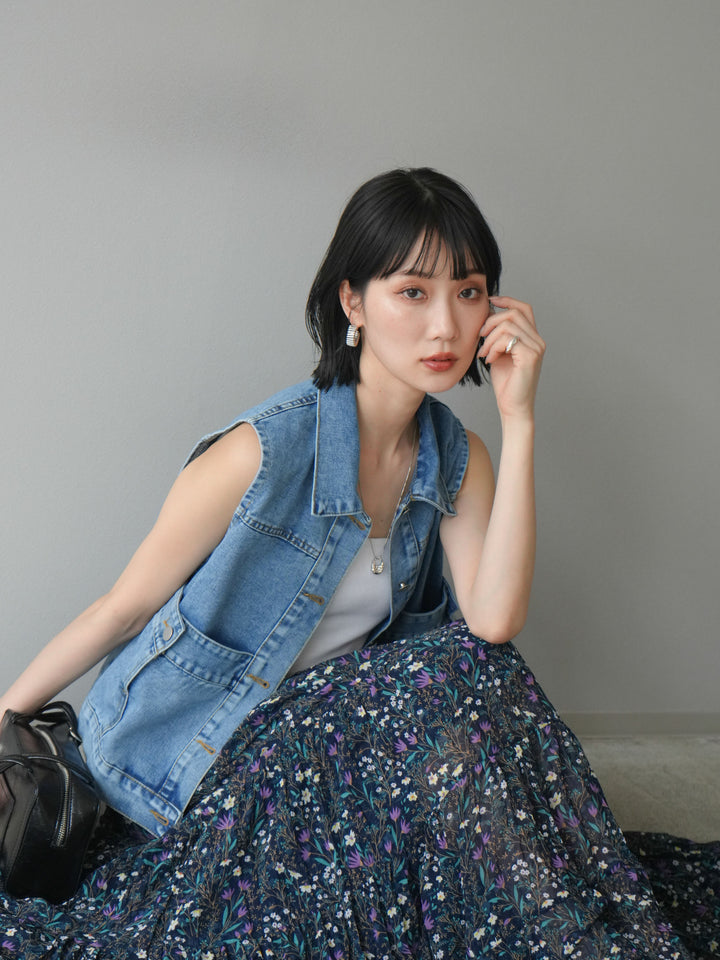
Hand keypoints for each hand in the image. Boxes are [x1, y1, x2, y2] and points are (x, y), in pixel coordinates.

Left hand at [477, 295, 544, 421]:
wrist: (512, 406)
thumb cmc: (506, 382)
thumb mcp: (499, 352)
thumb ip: (498, 335)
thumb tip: (489, 314)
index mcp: (532, 338)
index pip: (524, 309)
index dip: (508, 300)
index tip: (491, 301)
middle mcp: (538, 340)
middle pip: (513, 313)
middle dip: (491, 321)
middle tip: (480, 337)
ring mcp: (536, 348)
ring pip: (508, 326)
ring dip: (489, 338)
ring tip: (484, 354)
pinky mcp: (530, 357)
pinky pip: (507, 339)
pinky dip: (493, 348)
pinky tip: (489, 360)